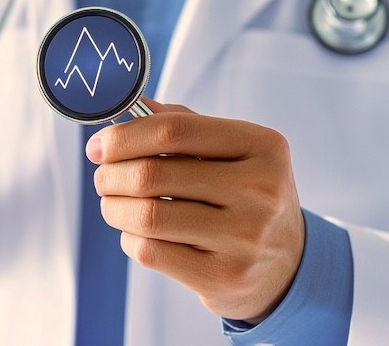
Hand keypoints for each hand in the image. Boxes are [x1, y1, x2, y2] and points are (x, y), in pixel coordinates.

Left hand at [87, 99, 304, 322]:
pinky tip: (137, 232)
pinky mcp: (224, 277)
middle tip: (103, 177)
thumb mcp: (232, 152)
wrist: (289, 264)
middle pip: (153, 175)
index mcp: (262, 146)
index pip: (174, 130)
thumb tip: (129, 109)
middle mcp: (260, 190)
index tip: (99, 145)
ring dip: (113, 207)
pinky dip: (130, 239)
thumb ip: (183, 125)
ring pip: (147, 216)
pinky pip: (151, 252)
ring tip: (112, 203)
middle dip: (111, 174)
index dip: (125, 136)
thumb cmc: (248, 196)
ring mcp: (245, 238)